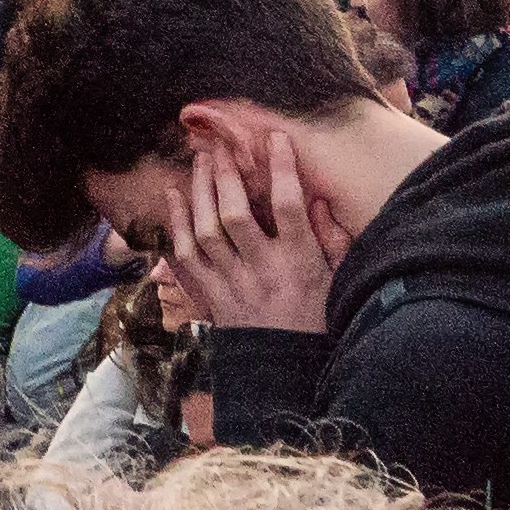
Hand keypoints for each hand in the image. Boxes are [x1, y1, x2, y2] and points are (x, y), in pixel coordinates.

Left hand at [166, 130, 340, 335]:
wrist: (281, 371)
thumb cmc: (316, 320)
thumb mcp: (336, 279)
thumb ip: (332, 240)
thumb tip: (321, 200)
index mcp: (297, 262)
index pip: (288, 207)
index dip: (281, 169)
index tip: (275, 137)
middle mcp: (261, 270)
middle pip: (235, 215)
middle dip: (225, 175)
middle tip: (220, 145)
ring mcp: (230, 284)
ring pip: (205, 232)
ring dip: (198, 192)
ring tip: (199, 161)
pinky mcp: (209, 296)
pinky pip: (184, 258)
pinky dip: (174, 225)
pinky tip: (172, 197)